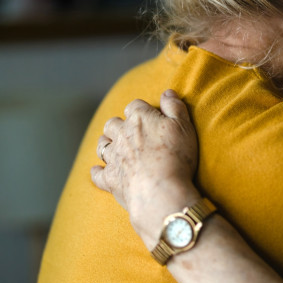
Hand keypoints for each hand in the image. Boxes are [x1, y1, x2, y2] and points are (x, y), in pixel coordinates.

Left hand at [91, 89, 201, 245]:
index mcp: (140, 119)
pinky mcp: (110, 178)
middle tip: (129, 131)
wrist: (161, 190)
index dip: (142, 110)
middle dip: (119, 125)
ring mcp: (114, 157)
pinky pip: (97, 173)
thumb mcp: (184, 127)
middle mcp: (122, 135)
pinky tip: (99, 171)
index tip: (150, 117)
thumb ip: (175, 107)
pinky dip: (98, 171)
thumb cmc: (177, 157)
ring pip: (102, 144)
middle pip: (113, 123)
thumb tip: (167, 92)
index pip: (135, 106)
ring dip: (107, 144)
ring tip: (115, 147)